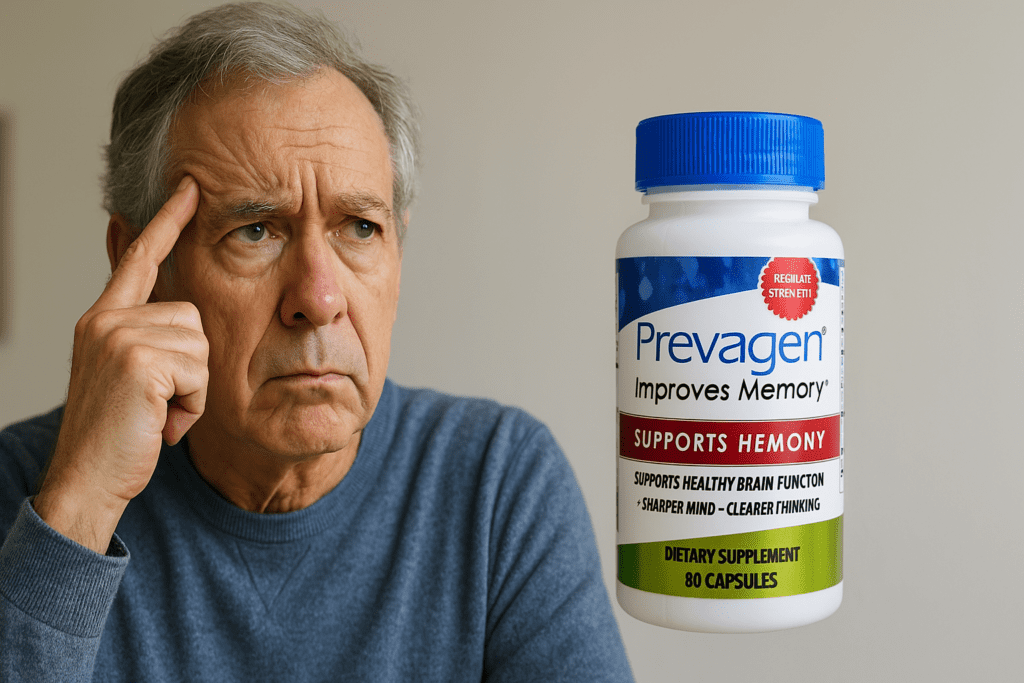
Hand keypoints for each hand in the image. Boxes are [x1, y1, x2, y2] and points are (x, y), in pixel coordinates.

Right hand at [34, 177, 206, 553]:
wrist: (88, 480)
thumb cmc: (119, 434)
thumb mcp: (131, 377)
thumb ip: (150, 341)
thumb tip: (184, 317)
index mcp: (103, 319)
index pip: (139, 258)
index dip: (166, 222)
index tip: (188, 187)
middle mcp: (105, 320)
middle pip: (192, 317)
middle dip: (192, 368)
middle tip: (158, 402)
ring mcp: (118, 337)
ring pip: (201, 346)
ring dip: (193, 389)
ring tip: (157, 413)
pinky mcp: (138, 361)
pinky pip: (199, 372)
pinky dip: (192, 405)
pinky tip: (161, 423)